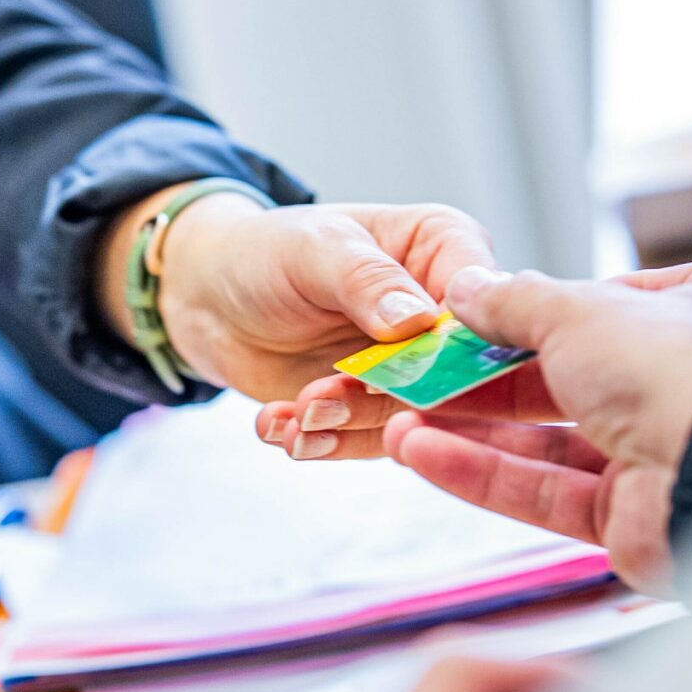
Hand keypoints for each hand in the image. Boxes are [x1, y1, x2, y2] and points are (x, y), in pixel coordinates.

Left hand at [108, 193, 498, 403]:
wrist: (209, 298)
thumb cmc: (266, 252)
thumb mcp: (314, 249)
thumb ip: (367, 279)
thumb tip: (418, 320)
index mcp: (447, 250)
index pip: (482, 306)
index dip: (457, 347)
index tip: (409, 369)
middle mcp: (441, 315)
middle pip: (456, 374)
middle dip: (391, 398)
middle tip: (323, 403)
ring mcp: (414, 368)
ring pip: (411, 417)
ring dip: (347, 425)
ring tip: (295, 416)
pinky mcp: (378, 410)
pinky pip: (369, 442)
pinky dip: (323, 442)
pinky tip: (279, 427)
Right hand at [256, 263, 691, 590]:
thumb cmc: (682, 376)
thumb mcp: (579, 309)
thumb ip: (514, 302)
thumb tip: (468, 290)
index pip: (607, 299)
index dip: (538, 305)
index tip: (473, 313)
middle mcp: (684, 381)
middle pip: (565, 376)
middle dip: (484, 378)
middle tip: (418, 374)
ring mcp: (657, 453)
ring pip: (547, 440)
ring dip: (471, 430)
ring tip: (399, 420)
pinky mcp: (629, 517)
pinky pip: (545, 491)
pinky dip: (483, 474)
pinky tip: (422, 457)